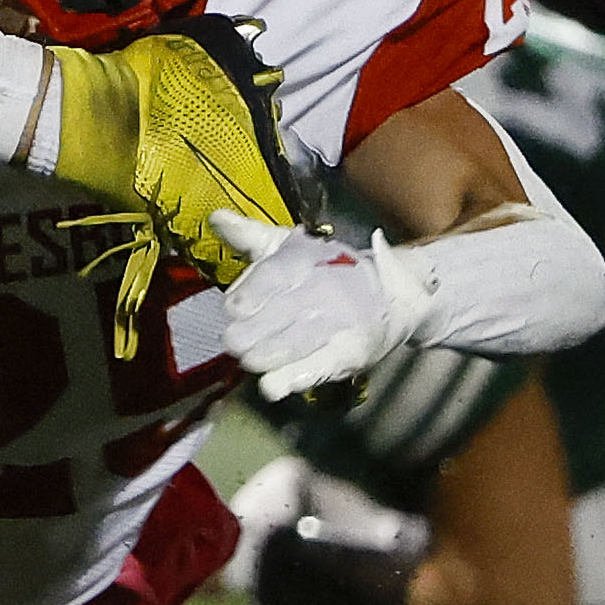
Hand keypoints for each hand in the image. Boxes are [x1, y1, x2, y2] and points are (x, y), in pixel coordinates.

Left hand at [211, 211, 426, 399]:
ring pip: (304, 339)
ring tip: (249, 363)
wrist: (389, 292)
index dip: (254, 291)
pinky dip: (301, 376)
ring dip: (275, 354)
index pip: (277, 273)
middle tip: (231, 343)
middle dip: (258, 329)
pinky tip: (276, 386)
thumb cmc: (322, 268)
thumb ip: (249, 235)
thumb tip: (216, 217)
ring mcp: (341, 322)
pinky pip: (325, 365)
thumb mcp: (286, 246)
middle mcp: (324, 290)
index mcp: (305, 260)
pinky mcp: (352, 352)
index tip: (231, 308)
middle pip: (287, 310)